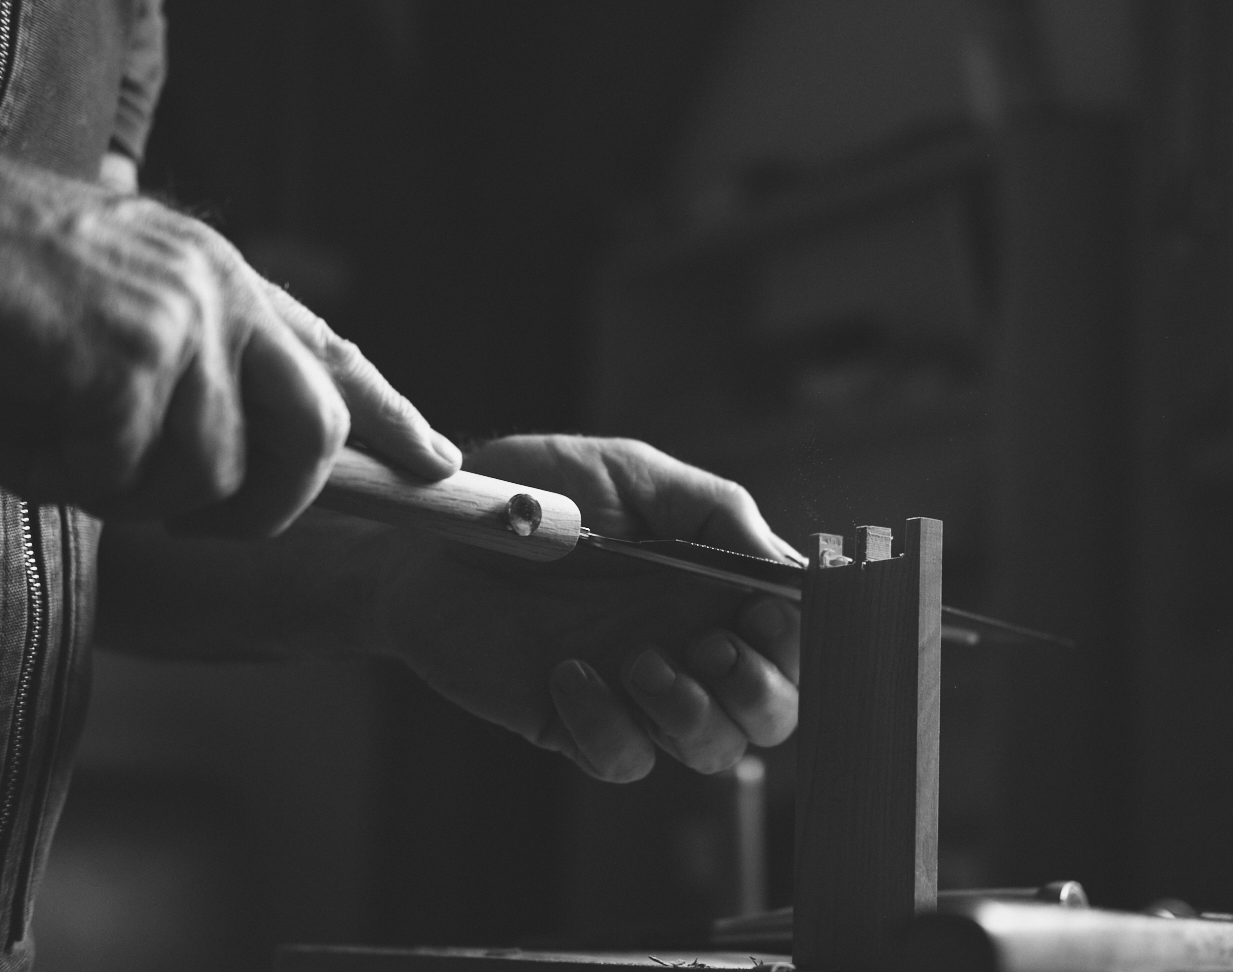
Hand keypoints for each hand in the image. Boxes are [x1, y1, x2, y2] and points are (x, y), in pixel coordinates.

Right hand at [0, 151, 457, 533]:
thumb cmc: (2, 289)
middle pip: (312, 437)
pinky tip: (21, 431)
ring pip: (207, 474)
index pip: (336, 361)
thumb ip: (194, 375)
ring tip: (54, 438)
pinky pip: (123, 471)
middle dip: (260, 506)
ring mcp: (183, 317)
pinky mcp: (131, 349)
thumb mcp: (117, 320)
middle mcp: (222, 292)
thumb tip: (240, 472)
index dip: (394, 421)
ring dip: (122, 488)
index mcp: (225, 284)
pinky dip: (62, 475)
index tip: (438, 466)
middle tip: (188, 522)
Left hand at [371, 435, 803, 780]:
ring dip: (692, 714)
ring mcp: (636, 690)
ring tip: (637, 660)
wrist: (432, 533)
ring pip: (715, 750)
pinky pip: (626, 759)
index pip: (794, 634)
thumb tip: (791, 564)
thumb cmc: (534, 492)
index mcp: (714, 584)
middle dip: (761, 692)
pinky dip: (609, 725)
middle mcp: (687, 643)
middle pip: (774, 712)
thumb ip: (716, 511)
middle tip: (711, 649)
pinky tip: (566, 673)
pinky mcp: (577, 723)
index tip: (767, 614)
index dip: (801, 638)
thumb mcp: (633, 473)